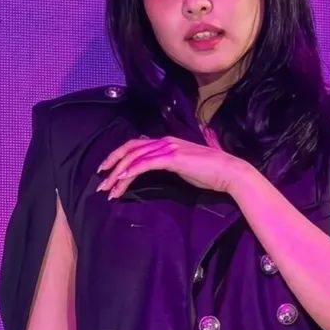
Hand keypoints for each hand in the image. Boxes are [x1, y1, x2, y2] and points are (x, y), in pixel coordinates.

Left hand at [95, 134, 250, 199]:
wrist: (229, 172)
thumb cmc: (211, 173)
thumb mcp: (187, 167)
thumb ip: (172, 164)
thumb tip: (161, 170)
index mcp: (167, 142)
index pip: (137, 146)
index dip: (119, 156)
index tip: (108, 170)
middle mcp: (165, 141)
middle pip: (130, 148)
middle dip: (112, 163)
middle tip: (101, 179)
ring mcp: (168, 148)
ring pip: (134, 158)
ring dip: (118, 173)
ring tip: (108, 188)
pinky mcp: (172, 159)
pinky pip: (145, 164)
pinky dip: (131, 171)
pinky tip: (122, 180)